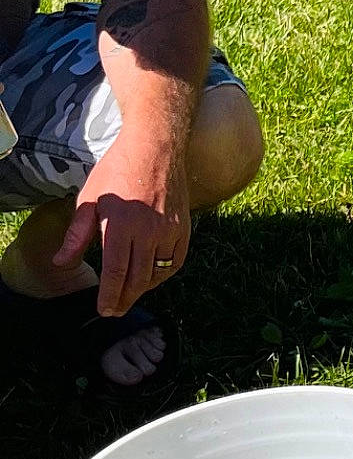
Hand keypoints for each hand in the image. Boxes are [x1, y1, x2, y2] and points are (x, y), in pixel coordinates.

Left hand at [53, 127, 190, 317]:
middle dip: (125, 299)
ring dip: (142, 289)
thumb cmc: (117, 171)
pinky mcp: (184, 230)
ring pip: (157, 274)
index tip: (104, 309)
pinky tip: (150, 278)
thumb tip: (62, 263)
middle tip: (115, 310)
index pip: (116, 272)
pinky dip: (162, 275)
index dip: (110, 295)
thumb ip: (77, 235)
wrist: (155, 148)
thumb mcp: (90, 199)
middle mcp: (148, 231)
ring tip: (129, 294)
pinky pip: (174, 262)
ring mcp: (169, 231)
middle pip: (137, 279)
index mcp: (121, 224)